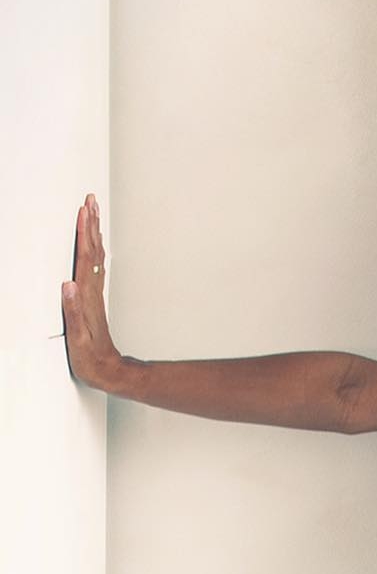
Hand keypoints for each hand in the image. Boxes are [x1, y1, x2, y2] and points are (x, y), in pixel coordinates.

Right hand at [60, 194, 122, 390]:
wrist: (111, 373)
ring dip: (94, 233)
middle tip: (90, 200)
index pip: (85, 259)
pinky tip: (92, 245)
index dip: (84, 234)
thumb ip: (73, 312)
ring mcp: (95, 295)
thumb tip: (68, 285)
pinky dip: (93, 250)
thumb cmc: (93, 360)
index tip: (83, 212)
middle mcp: (93, 292)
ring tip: (92, 213)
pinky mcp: (94, 301)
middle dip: (91, 224)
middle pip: (93, 251)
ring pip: (96, 257)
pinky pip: (95, 268)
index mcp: (87, 297)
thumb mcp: (79, 339)